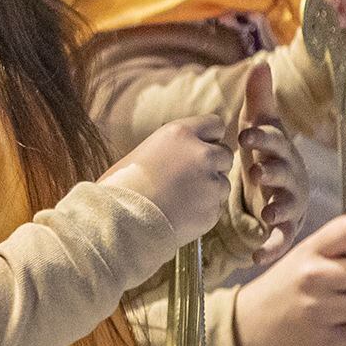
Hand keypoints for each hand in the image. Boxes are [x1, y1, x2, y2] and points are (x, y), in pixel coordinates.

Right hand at [102, 118, 235, 246]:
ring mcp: (211, 184)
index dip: (208, 138)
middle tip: (190, 178)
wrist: (121, 220)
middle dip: (212, 165)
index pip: (215, 125)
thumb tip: (186, 153)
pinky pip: (216, 207)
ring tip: (182, 200)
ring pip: (223, 183)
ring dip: (209, 190)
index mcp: (181, 133)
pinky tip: (181, 214)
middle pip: (224, 154)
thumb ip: (173, 148)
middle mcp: (202, 154)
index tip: (199, 148)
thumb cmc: (122, 185)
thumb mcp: (145, 150)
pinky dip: (204, 211)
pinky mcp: (212, 210)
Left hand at [234, 60, 305, 255]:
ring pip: (287, 206)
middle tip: (258, 171)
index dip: (262, 137)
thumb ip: (259, 100)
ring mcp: (289, 204)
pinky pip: (279, 240)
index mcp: (281, 151)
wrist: (274, 188)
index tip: (245, 133)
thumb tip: (261, 64)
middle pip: (284, 173)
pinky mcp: (283, 229)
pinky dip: (270, 249)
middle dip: (273, 171)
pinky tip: (255, 257)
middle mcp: (291, 177)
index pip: (274, 142)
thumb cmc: (265, 152)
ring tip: (267, 212)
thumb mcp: (259, 126)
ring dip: (278, 208)